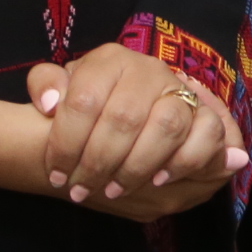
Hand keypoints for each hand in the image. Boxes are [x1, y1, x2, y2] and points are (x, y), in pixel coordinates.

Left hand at [29, 44, 249, 220]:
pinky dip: (183, 161)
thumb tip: (50, 103)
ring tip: (113, 190)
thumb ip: (45, 84)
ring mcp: (180, 88)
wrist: (129, 97)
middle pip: (124, 118)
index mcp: (110, 60)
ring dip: (136, 167)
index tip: (56, 175)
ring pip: (166, 126)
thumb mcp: (63, 85)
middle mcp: (148, 69)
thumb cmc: (90, 98)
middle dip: (98, 163)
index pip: (84, 101)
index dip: (66, 144)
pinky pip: (206, 132)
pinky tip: (159, 180)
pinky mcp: (205, 110)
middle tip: (80, 191)